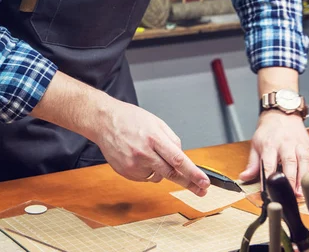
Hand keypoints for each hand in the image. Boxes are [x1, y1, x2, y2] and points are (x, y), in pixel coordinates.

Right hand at [94, 98, 209, 195]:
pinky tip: (140, 157)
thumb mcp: (155, 121)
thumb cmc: (130, 119)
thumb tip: (181, 156)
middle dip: (188, 182)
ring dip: (163, 170)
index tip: (204, 182)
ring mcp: (133, 165)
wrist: (104, 121)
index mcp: (153, 137)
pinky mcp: (126, 172)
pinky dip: (148, 171)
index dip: (193, 173)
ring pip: (159, 177)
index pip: (178, 159)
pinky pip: (145, 178)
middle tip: (201, 189)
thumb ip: (171, 139)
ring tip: (152, 154)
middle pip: (171, 173)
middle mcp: (144, 153)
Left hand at [239, 110, 308, 194]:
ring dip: (303, 177)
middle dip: (290, 180)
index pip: (268, 163)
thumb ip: (253, 163)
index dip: (269, 178)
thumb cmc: (268, 131)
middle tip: (289, 195)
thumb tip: (244, 177)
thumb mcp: (256, 144)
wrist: (281, 114)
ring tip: (300, 192)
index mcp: (269, 144)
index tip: (269, 191)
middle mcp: (285, 143)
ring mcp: (298, 144)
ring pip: (304, 160)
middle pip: (289, 162)